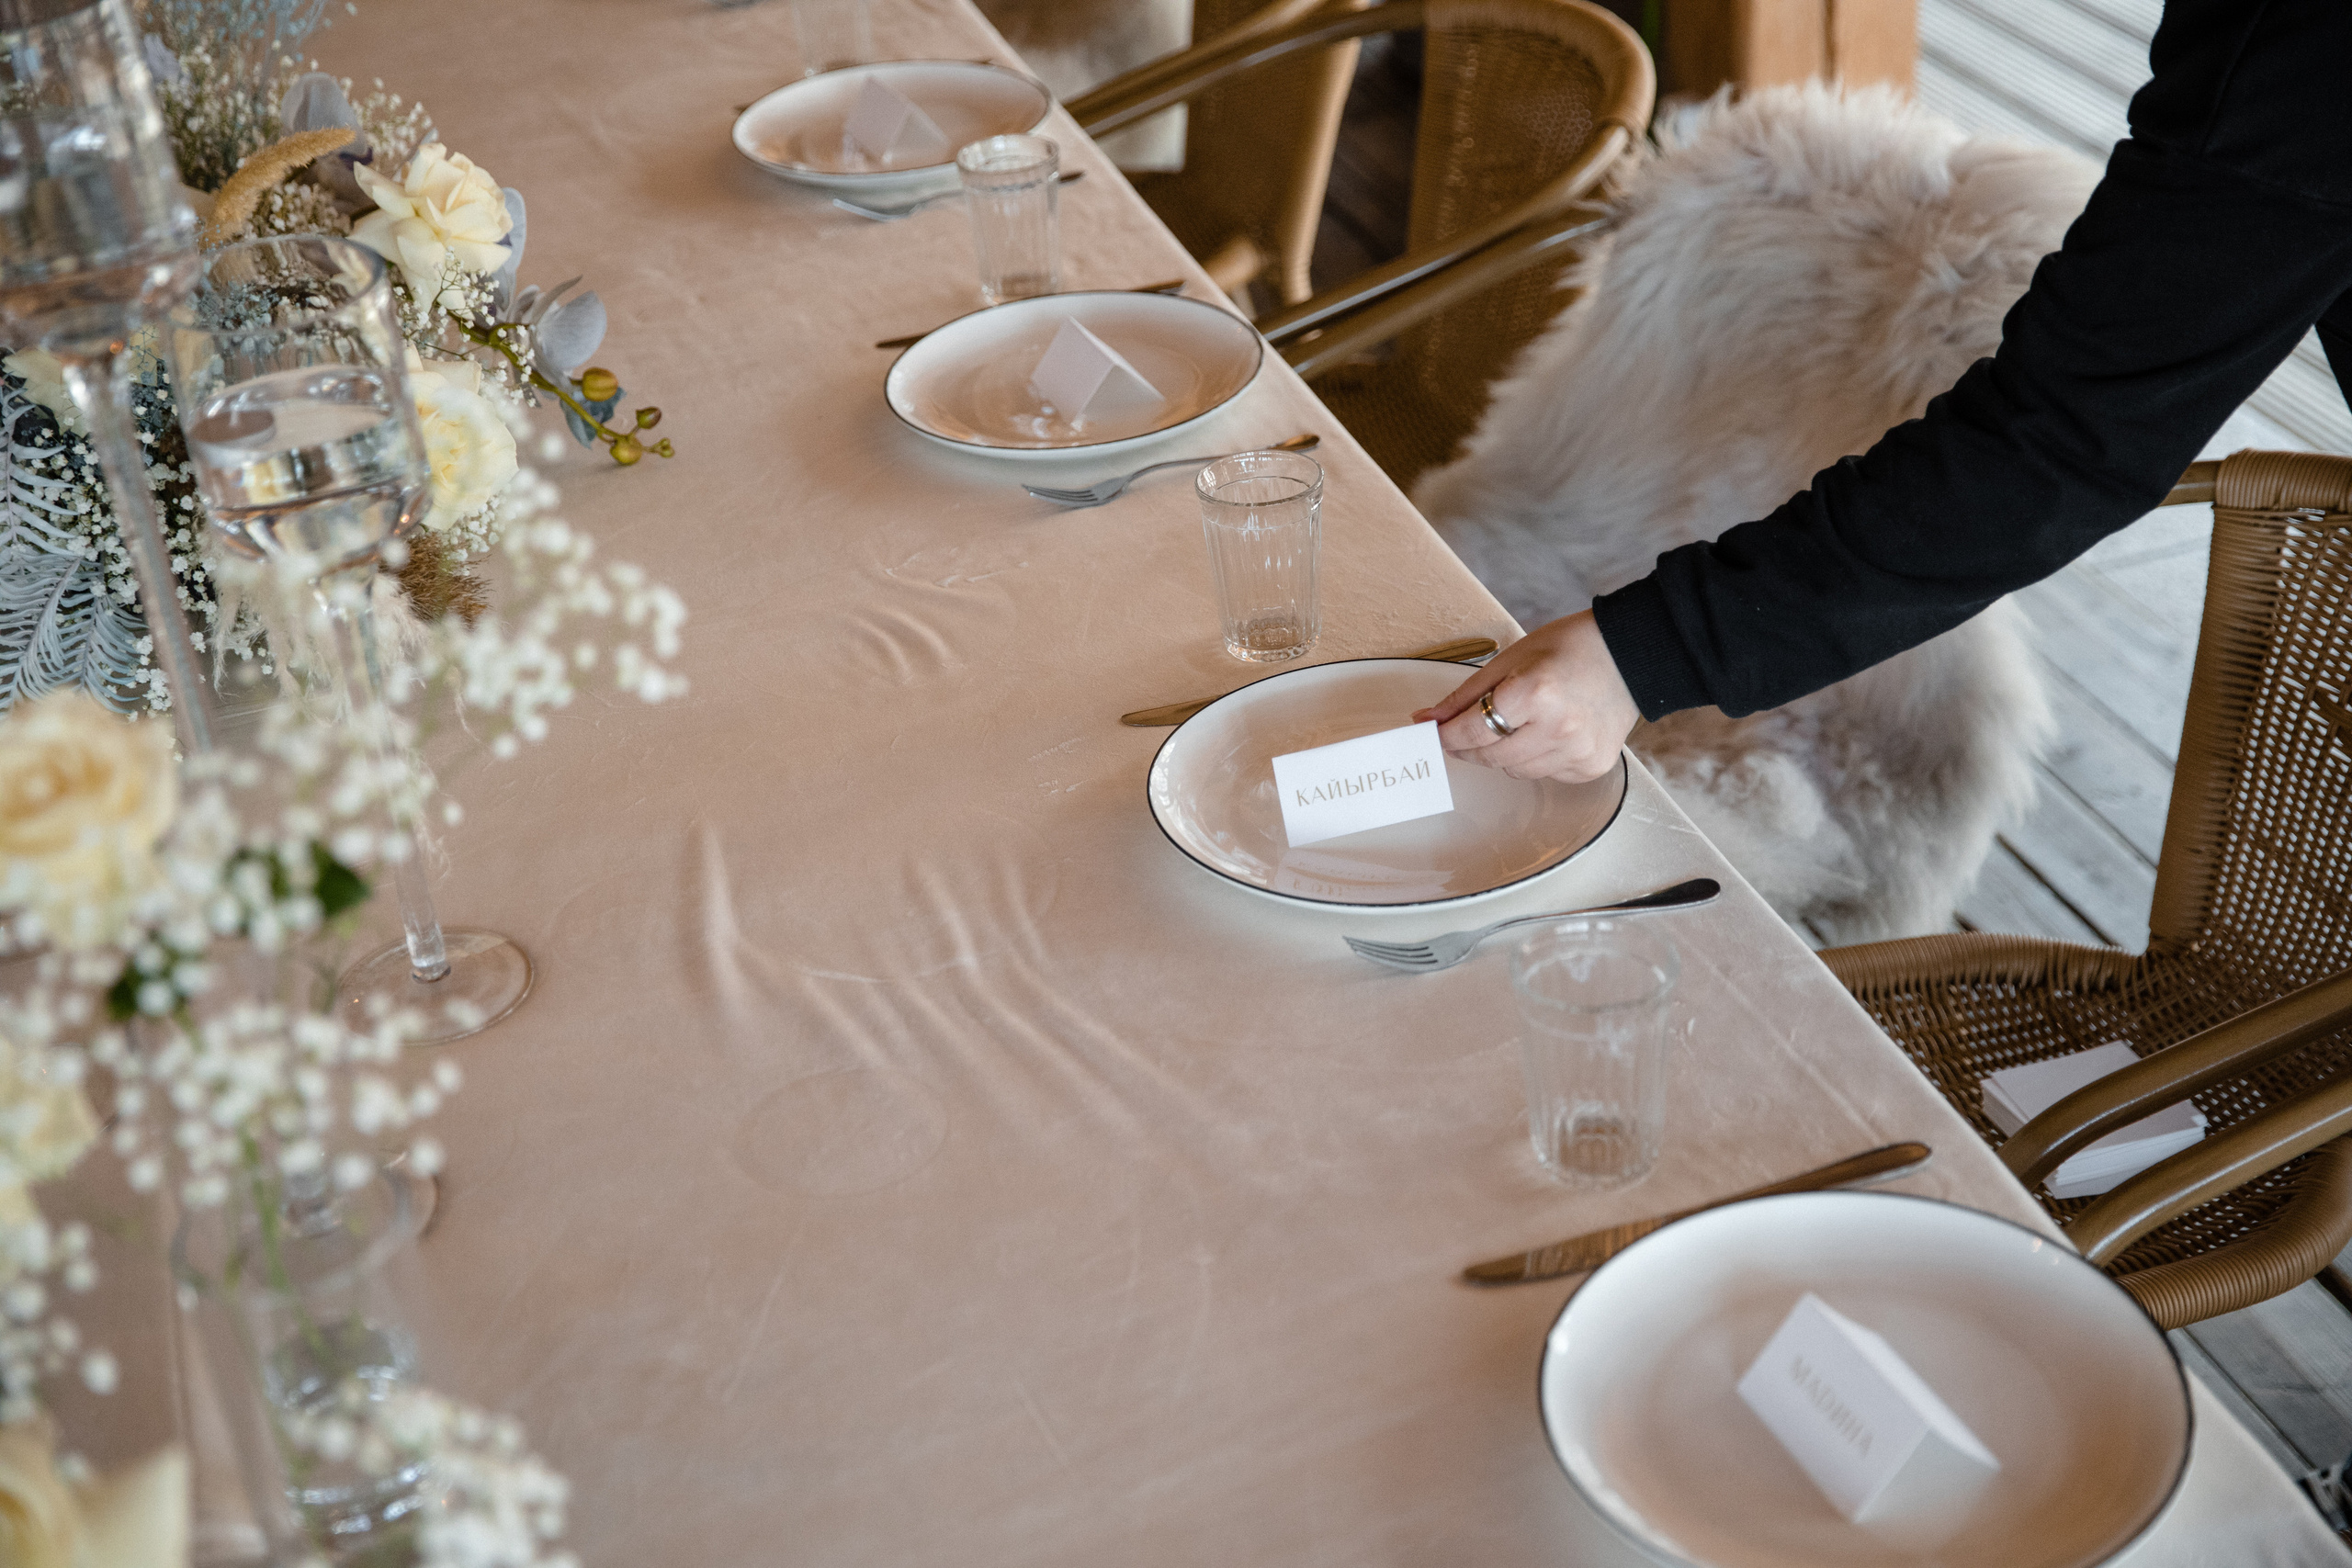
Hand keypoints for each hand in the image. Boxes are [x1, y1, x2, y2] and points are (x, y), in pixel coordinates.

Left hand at [1411, 611, 1638, 782]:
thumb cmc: (1570, 648)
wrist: (1630, 655)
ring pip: (1515, 771)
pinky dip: (1536, 759)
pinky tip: (1549, 732)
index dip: (1446, 735)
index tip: (1434, 734)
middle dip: (1470, 746)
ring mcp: (1578, 751)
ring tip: (1520, 723)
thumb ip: (1466, 695)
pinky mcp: (1591, 766)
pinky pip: (1545, 775)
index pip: (1472, 730)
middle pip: (1490, 756)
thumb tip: (1428, 719)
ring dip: (1505, 753)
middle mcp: (1558, 728)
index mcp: (1535, 693)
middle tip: (1464, 733)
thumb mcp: (1510, 660)